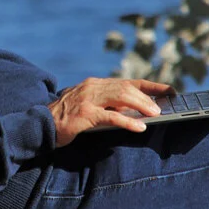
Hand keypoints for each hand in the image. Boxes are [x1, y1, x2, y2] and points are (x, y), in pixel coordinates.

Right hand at [47, 78, 175, 146]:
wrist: (40, 124)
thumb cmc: (65, 118)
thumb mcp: (87, 107)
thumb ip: (106, 105)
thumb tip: (132, 111)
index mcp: (94, 84)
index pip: (127, 82)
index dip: (150, 86)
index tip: (168, 90)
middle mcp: (92, 87)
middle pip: (126, 88)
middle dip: (147, 97)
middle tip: (161, 107)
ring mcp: (87, 99)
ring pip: (121, 97)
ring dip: (141, 106)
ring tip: (155, 114)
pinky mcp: (84, 113)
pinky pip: (111, 116)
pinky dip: (128, 121)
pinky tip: (139, 127)